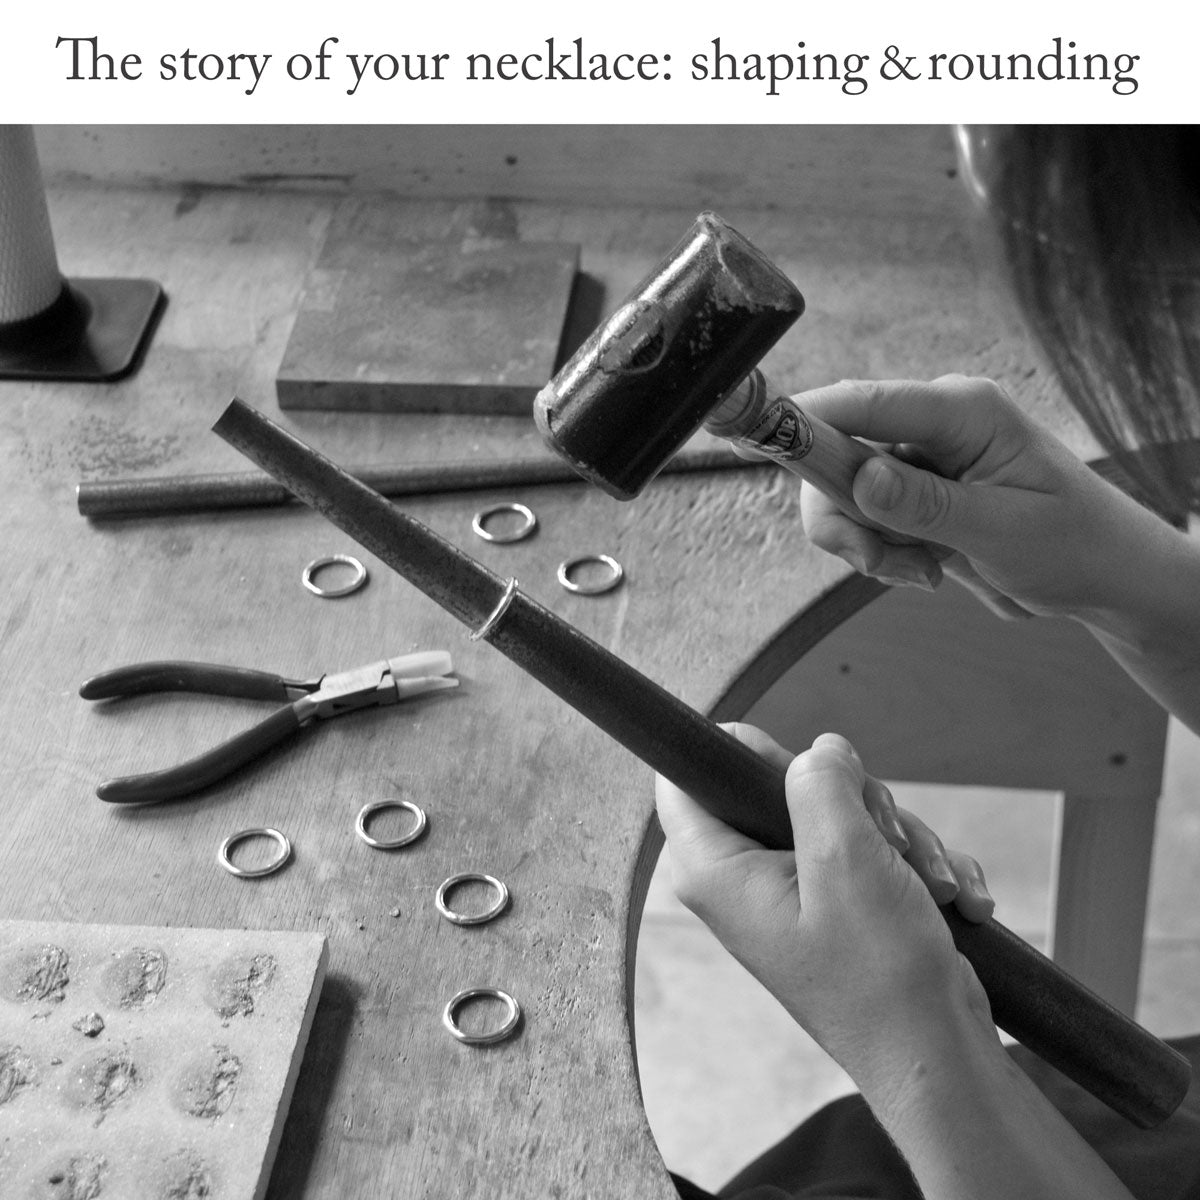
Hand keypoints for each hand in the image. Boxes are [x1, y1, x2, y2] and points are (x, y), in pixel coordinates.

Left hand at [655, 723, 994, 1088]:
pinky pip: (871, 849)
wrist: (938, 1057)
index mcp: (715, 868)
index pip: (688, 773)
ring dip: (899, 838)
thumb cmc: (880, 975)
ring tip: (930, 883)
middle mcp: (743, 877)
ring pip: (839, 812)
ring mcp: (793, 890)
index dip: (744, 752)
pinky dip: (916, 867)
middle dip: (853, 801)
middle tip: (885, 836)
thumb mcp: (845, 857)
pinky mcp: (836, 902)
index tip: (802, 771)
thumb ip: (819, 782)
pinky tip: (954, 901)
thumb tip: (820, 749)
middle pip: (780, 782)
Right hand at [796, 375, 1156, 621]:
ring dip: (866, 543)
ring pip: (840, 493)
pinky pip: (860, 518)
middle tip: (876, 562)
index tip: (752, 433)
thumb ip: (927, 505)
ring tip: (921, 571)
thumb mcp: (1003, 529)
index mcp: (963, 410)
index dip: (804, 416)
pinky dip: (878, 552)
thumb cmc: (1072, 544)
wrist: (1100, 576)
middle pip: (835, 453)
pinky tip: (926, 569)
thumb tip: (860, 479)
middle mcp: (932, 423)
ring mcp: (918, 457)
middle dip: (843, 516)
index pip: (865, 402)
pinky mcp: (910, 491)